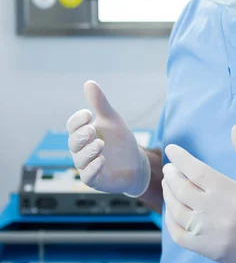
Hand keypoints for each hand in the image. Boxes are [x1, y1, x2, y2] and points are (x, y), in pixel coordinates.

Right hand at [66, 81, 149, 195]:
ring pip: (80, 160)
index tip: (89, 113)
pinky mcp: (95, 180)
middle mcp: (81, 150)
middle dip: (81, 135)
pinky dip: (93, 168)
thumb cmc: (120, 141)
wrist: (136, 163)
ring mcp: (87, 166)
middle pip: (73, 142)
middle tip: (92, 129)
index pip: (72, 126)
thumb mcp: (112, 120)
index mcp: (83, 134)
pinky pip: (88, 176)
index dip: (77, 120)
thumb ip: (100, 104)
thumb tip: (89, 82)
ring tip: (100, 143)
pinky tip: (102, 160)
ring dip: (88, 151)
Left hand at [162, 124, 235, 262]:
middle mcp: (219, 215)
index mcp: (234, 194)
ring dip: (169, 194)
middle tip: (170, 167)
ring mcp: (212, 236)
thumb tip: (235, 127)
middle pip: (183, 190)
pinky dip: (170, 220)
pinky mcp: (209, 251)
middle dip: (172, 175)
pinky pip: (179, 235)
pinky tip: (172, 208)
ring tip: (169, 183)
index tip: (171, 149)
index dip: (181, 159)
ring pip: (178, 212)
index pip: (197, 171)